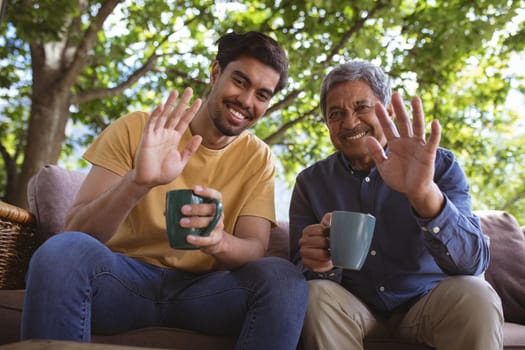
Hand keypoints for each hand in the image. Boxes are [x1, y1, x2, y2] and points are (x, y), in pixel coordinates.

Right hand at [133, 88, 201, 187]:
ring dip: (169, 104)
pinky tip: (161, 106)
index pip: (184, 121)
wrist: (149, 181)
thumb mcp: (181, 161)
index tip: (199, 101)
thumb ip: (189, 149)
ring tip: (175, 91)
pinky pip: (151, 124)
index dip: (191, 111)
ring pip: (164, 115)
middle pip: (176, 114)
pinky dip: (156, 115)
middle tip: (189, 89)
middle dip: (182, 102)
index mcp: (174, 138)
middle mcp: (166, 133)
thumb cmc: (163, 173)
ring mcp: (156, 134)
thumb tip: (199, 136)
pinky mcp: (147, 138)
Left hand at [181, 186, 224, 252]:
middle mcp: (219, 214)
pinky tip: (188, 238)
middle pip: (211, 209)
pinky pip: (207, 239)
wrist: (213, 240)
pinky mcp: (215, 239)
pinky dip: (198, 239)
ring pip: (209, 223)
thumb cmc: (202, 222)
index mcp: (215, 205)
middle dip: (197, 208)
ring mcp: (218, 227)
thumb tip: (167, 211)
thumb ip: (185, 210)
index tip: (194, 189)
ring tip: (182, 222)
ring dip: (195, 222)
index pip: (215, 195)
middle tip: (182, 209)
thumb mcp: (198, 214)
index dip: (206, 191)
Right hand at [299, 213, 332, 271]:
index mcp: (307, 231)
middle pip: (321, 241)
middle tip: (333, 246)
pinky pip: (319, 265)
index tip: (331, 235)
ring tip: (331, 254)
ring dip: (328, 255)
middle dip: (329, 244)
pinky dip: (326, 264)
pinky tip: (329, 262)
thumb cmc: (327, 239)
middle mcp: (302, 241)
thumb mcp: (328, 227)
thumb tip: (330, 217)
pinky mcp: (306, 263)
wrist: (325, 254)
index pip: (320, 230)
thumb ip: (329, 219)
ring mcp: (303, 252)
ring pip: (320, 254)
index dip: (328, 233)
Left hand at [365, 92, 443, 216]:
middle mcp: (407, 141)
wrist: (413, 191)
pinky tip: (434, 122)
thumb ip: (376, 153)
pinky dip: (434, 132)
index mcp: (396, 144)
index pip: (388, 127)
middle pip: (403, 122)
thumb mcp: (384, 166)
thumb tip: (367, 138)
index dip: (382, 116)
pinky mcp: (428, 153)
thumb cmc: (399, 178)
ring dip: (417, 113)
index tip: (376, 104)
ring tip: (415, 99)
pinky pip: (432, 141)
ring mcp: (418, 146)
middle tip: (395, 94)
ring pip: (417, 126)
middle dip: (399, 109)